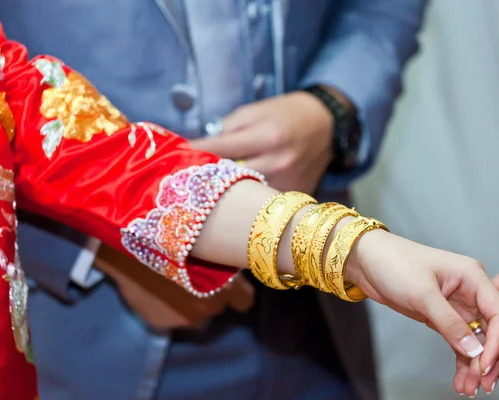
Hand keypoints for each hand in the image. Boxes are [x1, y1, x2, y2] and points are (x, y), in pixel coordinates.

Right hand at [95, 244, 253, 330]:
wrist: (129, 240)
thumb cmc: (173, 233)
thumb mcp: (207, 243)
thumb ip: (224, 260)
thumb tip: (236, 260)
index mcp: (226, 286)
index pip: (244, 301)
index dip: (238, 292)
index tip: (232, 284)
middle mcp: (208, 305)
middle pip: (218, 306)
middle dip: (212, 295)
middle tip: (197, 275)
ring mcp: (183, 318)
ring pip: (196, 315)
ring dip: (190, 303)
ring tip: (174, 281)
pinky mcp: (161, 324)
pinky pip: (171, 318)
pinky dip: (166, 307)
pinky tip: (156, 287)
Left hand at [190, 91, 333, 193]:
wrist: (327, 125)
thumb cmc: (285, 114)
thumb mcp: (255, 111)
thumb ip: (228, 130)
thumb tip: (202, 150)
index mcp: (265, 136)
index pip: (219, 149)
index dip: (193, 154)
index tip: (171, 158)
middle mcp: (278, 162)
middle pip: (229, 180)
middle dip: (204, 179)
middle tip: (181, 182)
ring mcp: (289, 183)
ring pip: (246, 198)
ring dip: (225, 196)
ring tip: (205, 193)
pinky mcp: (296, 195)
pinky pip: (264, 203)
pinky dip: (249, 202)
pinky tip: (237, 200)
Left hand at [350, 230, 498, 396]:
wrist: (367, 260)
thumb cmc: (394, 263)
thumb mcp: (422, 293)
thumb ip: (449, 322)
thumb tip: (474, 350)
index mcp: (473, 276)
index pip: (498, 313)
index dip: (496, 342)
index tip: (486, 366)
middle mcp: (470, 290)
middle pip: (492, 330)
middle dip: (490, 358)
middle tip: (484, 384)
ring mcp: (458, 304)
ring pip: (477, 340)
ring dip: (475, 365)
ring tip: (469, 389)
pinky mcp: (443, 316)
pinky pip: (460, 341)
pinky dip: (462, 360)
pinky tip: (461, 379)